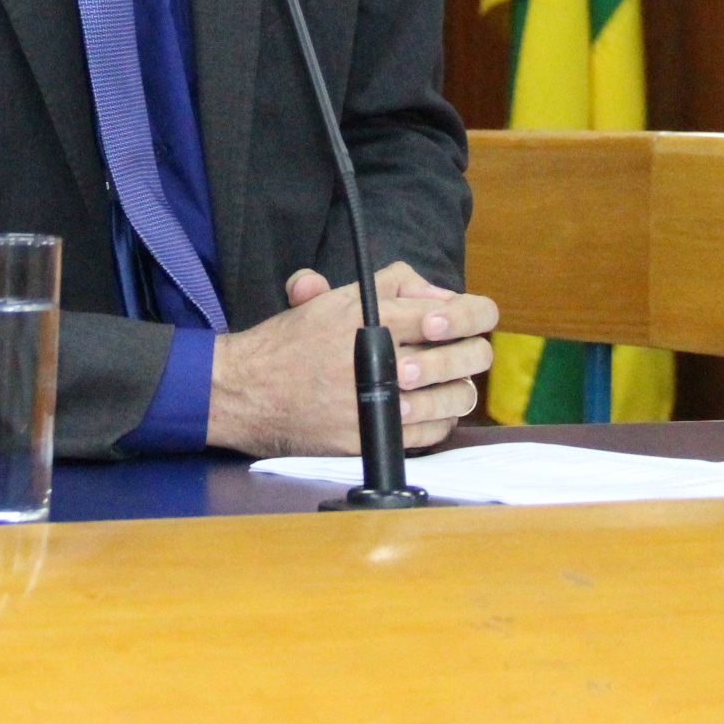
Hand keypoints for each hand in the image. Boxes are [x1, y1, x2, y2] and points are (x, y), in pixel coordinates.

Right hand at [204, 262, 497, 456]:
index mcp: (375, 319)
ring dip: (459, 389)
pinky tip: (430, 412)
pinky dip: (440, 422)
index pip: (453, 313)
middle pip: (467, 357)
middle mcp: (382, 360)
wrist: (246, 392)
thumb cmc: (289, 343)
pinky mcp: (374, 439)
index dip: (476, 313)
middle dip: (474, 351)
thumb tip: (439, 295)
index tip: (476, 316)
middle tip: (467, 351)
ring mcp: (380, 404)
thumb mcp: (336, 296)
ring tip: (448, 384)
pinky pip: (433, 434)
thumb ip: (392, 283)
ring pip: (457, 398)